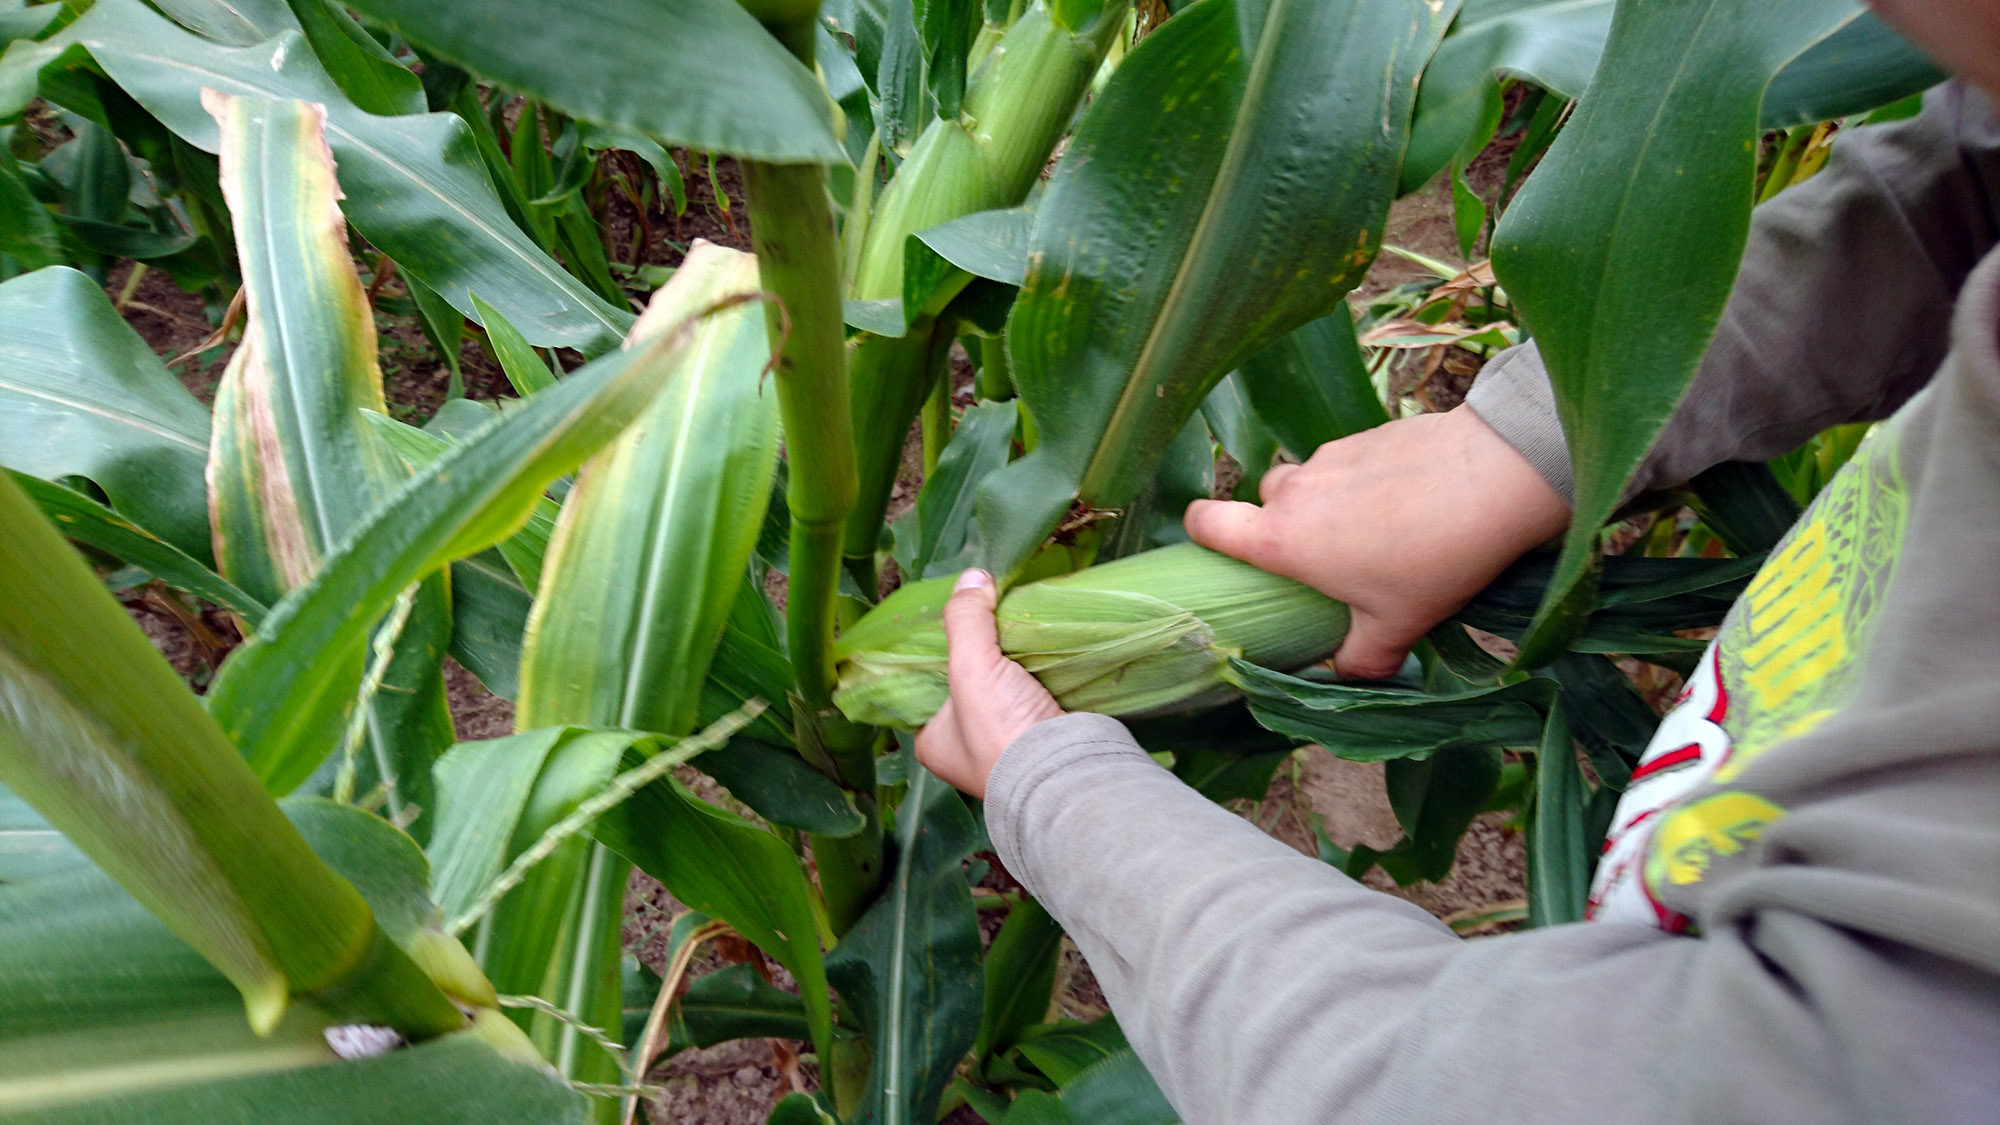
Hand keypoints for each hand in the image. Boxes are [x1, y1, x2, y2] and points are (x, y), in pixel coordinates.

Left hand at [914, 569, 1064, 798]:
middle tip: (987, 613)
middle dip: (979, 652)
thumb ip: (966, 619)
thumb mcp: (971, 666)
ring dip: (1012, 661)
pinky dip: (1038, 672)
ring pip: (1003, 686)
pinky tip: (1043, 645)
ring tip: (1017, 621)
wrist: (1067, 769)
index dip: (937, 650)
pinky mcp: (1041, 736)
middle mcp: (965, 746)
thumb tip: (972, 577)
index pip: (925, 685)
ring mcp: (1005, 744)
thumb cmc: (1002, 728)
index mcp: (933, 741)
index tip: (952, 617)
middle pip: (967, 682)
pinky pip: (1034, 693)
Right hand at [1184, 406, 1569, 678]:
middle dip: (1282, 524)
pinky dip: (1363, 481)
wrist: (1496, 476)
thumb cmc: (1434, 559)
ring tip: (1376, 531)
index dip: (1200, 531)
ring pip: (1308, 479)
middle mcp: (1294, 490)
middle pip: (1263, 500)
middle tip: (1326, 557)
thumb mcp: (1398, 626)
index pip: (1206, 521)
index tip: (1219, 548)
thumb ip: (1363, 658)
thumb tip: (1350, 673)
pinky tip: (1408, 502)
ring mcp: (1331, 455)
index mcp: (1281, 539)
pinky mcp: (1368, 433)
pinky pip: (1347, 462)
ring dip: (1326, 503)